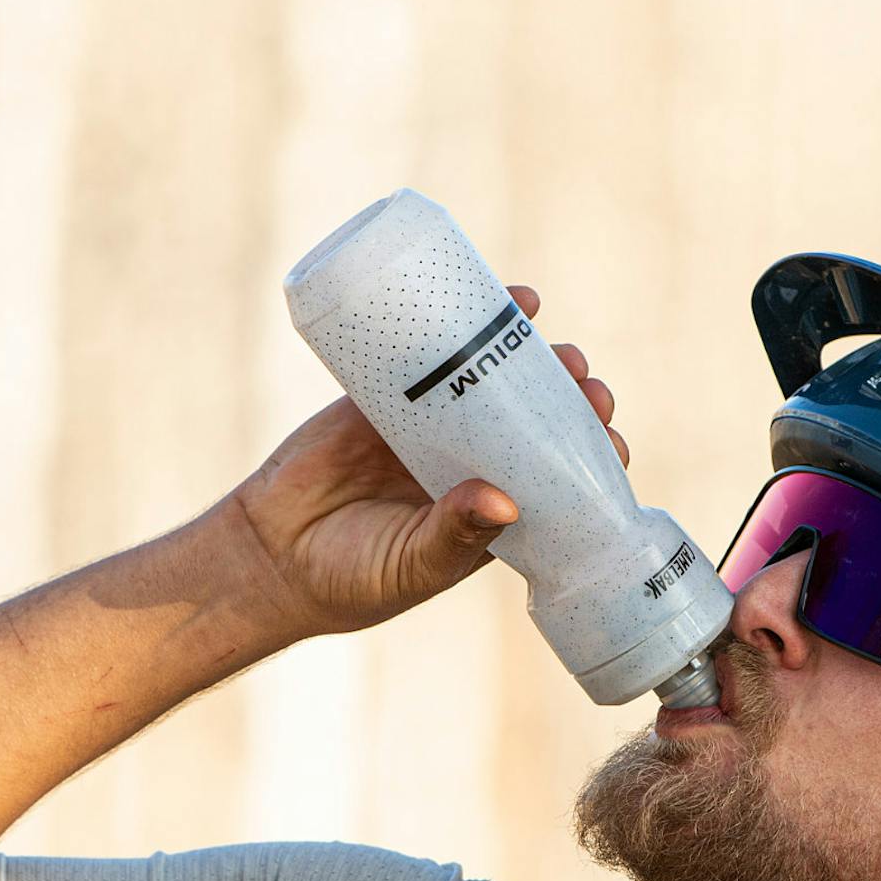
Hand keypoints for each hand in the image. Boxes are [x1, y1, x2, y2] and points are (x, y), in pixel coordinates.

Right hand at [233, 285, 627, 639]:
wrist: (268, 557)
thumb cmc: (351, 580)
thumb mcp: (412, 566)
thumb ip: (455, 537)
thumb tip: (508, 500)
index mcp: (488, 512)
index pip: (554, 480)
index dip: (588, 457)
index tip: (612, 443)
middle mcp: (467, 463)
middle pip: (533, 420)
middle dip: (569, 399)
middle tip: (588, 387)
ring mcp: (428, 426)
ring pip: (489, 378)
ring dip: (527, 355)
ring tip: (554, 342)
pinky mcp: (383, 397)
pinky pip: (426, 354)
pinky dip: (458, 325)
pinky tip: (497, 300)